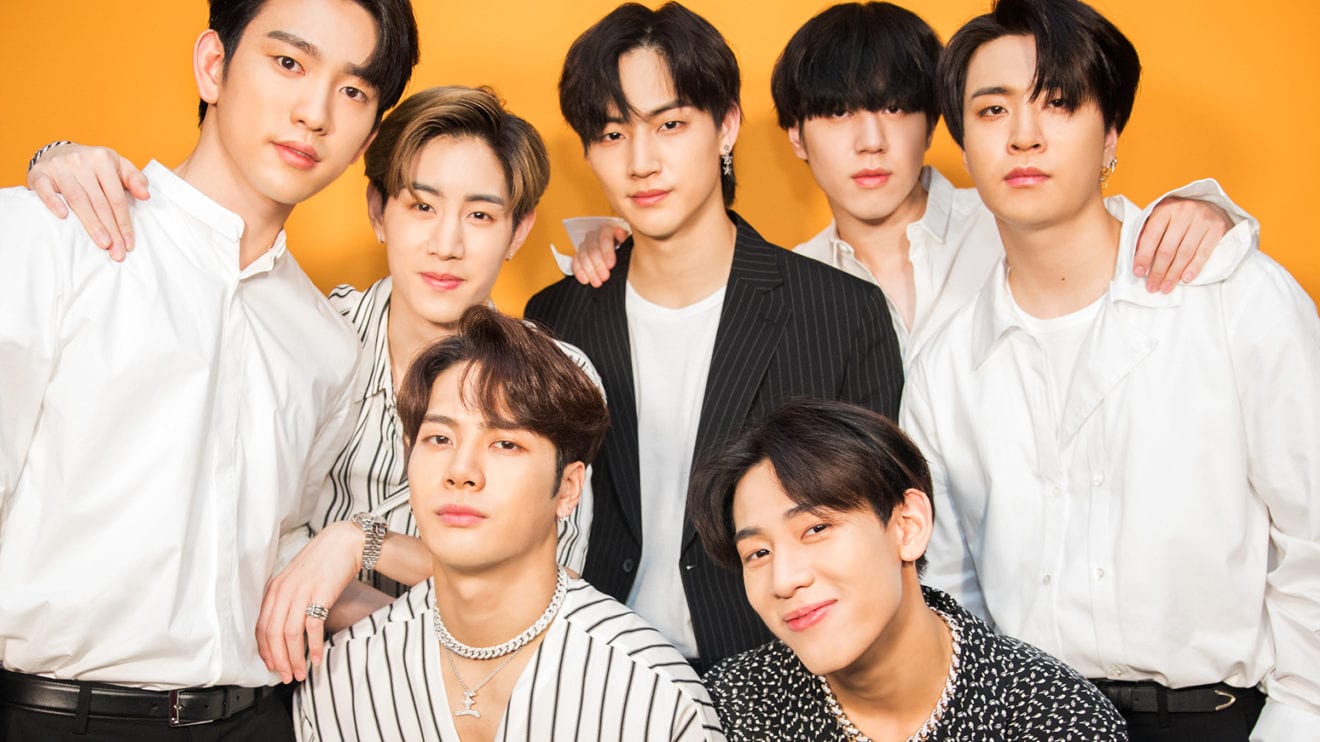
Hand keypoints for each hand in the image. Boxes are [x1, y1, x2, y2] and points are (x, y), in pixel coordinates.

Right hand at [27, 144, 148, 261]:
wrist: (59, 152)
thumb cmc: (94, 165)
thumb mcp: (118, 165)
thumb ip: (135, 179)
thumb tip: (146, 195)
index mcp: (103, 159)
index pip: (117, 197)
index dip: (124, 222)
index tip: (129, 244)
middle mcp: (81, 161)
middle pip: (99, 202)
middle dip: (110, 229)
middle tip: (117, 252)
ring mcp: (59, 167)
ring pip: (77, 199)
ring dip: (91, 223)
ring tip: (102, 244)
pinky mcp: (39, 173)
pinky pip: (45, 189)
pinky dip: (53, 202)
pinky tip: (63, 217)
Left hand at [256, 520, 363, 682]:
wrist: (344, 543)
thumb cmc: (322, 562)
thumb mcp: (296, 580)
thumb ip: (286, 600)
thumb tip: (284, 630)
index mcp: (274, 589)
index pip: (261, 627)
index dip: (265, 651)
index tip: (272, 667)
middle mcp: (284, 591)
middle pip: (273, 634)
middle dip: (278, 661)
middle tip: (285, 677)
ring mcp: (301, 593)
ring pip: (290, 635)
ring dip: (294, 659)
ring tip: (300, 673)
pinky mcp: (320, 595)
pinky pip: (312, 628)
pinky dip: (312, 647)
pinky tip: (316, 659)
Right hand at [571, 223, 627, 286]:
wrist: (621, 265)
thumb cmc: (628, 254)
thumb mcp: (630, 247)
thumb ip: (626, 240)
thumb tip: (621, 233)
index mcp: (609, 229)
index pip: (605, 235)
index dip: (607, 250)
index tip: (611, 265)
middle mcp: (596, 235)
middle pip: (593, 247)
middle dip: (598, 264)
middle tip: (605, 277)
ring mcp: (586, 245)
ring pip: (583, 254)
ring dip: (589, 270)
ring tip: (597, 282)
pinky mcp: (579, 255)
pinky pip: (575, 261)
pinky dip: (579, 271)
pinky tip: (585, 280)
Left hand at [1134, 197, 1232, 292]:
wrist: (1209, 205)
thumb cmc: (1178, 216)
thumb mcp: (1161, 218)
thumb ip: (1148, 234)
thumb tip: (1137, 259)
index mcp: (1165, 209)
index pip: (1151, 237)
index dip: (1144, 257)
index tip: (1138, 273)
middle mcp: (1184, 212)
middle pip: (1167, 249)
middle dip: (1158, 271)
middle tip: (1152, 287)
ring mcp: (1202, 220)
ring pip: (1184, 253)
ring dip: (1174, 274)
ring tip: (1165, 287)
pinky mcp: (1216, 228)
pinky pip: (1203, 253)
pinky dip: (1194, 267)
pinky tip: (1185, 279)